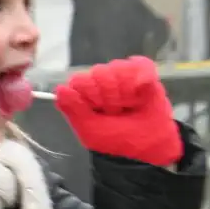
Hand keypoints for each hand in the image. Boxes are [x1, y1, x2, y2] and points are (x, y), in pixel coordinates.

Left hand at [54, 56, 182, 168]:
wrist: (149, 144)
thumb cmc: (118, 138)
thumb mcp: (91, 130)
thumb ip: (73, 110)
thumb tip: (60, 88)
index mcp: (85, 94)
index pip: (79, 80)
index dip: (89, 94)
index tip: (98, 109)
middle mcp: (101, 81)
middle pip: (99, 73)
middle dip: (109, 97)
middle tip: (116, 112)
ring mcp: (122, 75)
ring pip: (118, 68)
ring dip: (125, 92)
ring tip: (130, 106)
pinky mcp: (143, 72)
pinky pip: (139, 64)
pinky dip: (142, 78)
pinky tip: (141, 93)